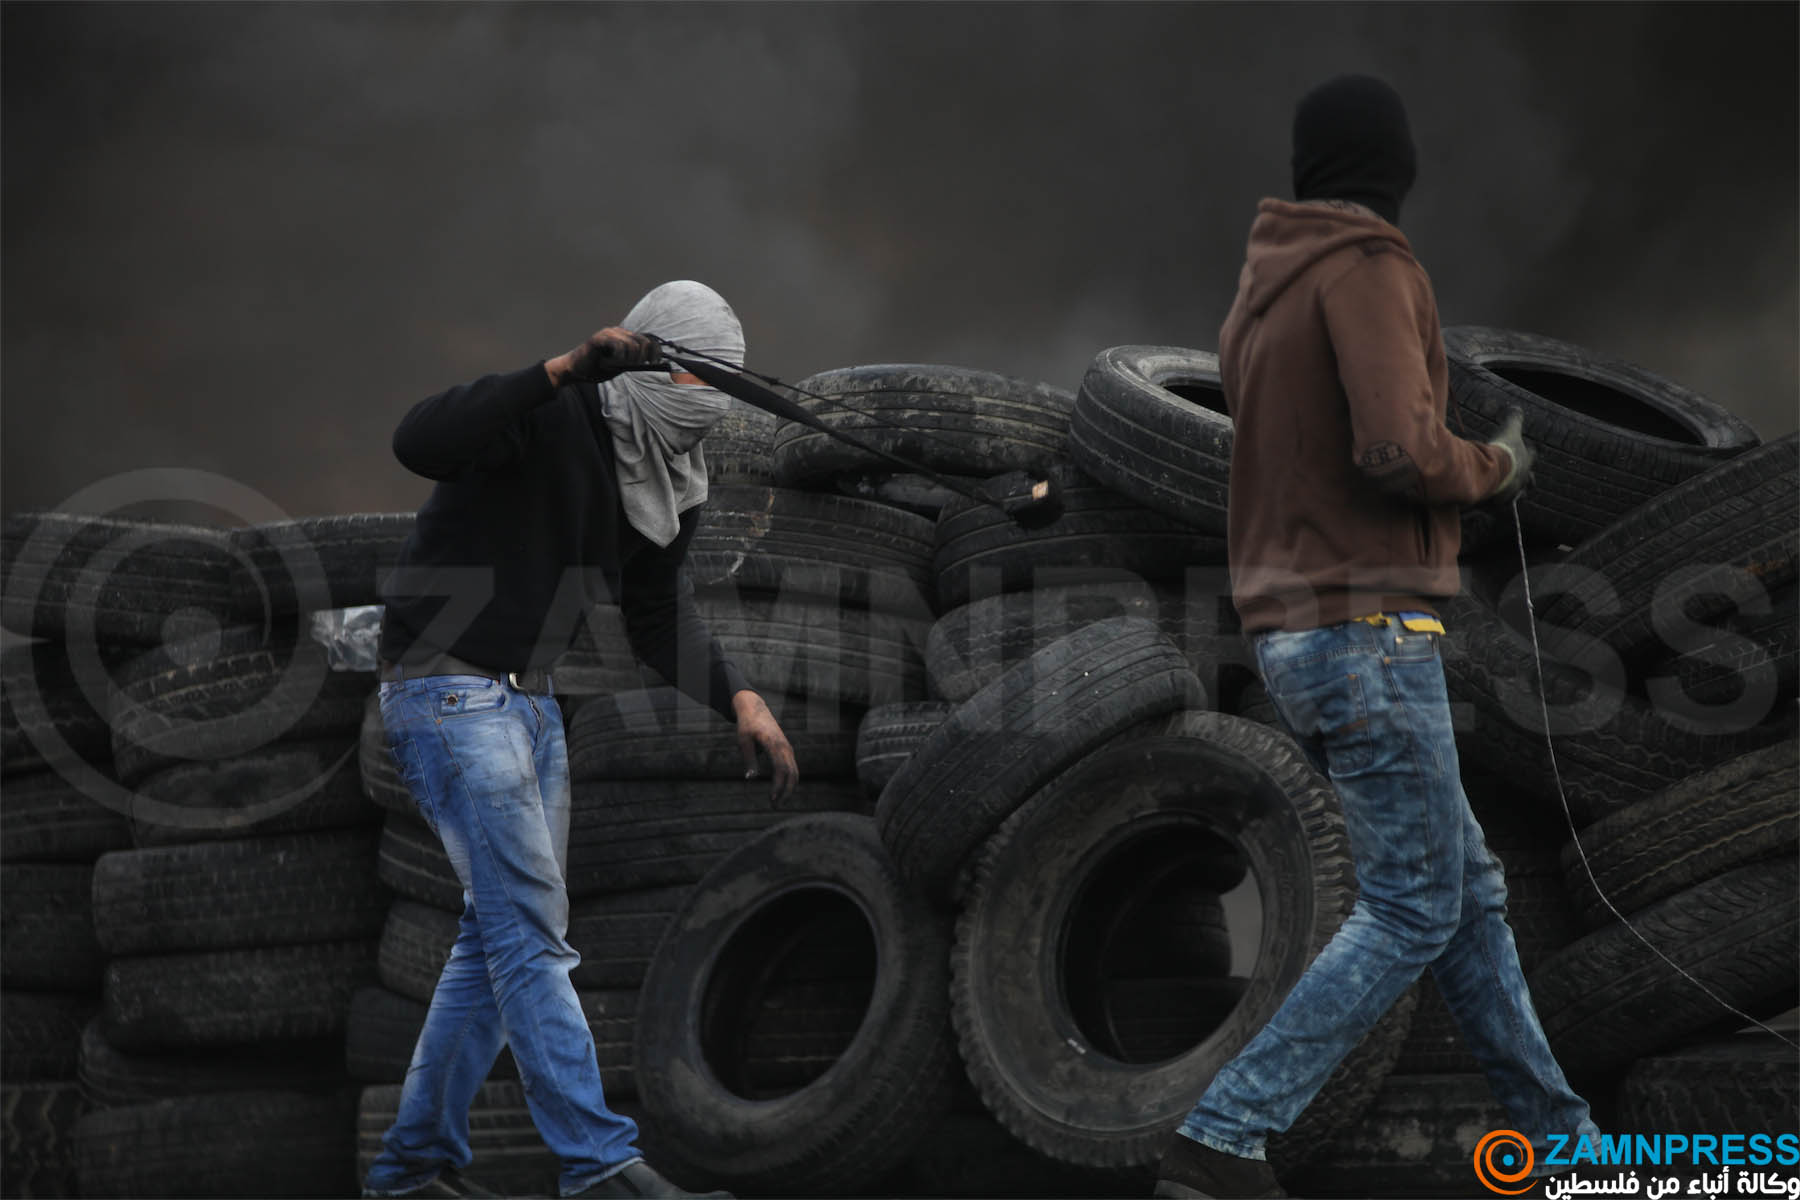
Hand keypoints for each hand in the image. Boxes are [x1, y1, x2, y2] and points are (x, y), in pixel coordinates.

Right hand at [546, 327, 660, 385]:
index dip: (655, 351)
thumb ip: (634, 362)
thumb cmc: (597, 368)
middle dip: (642, 357)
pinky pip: (619, 346)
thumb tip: (653, 363)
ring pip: (633, 345)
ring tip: (616, 366)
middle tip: (632, 366)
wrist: (575, 370)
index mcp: (625, 337)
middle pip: (643, 341)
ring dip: (628, 360)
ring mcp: (609, 333)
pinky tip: (609, 363)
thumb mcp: (621, 366)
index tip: (655, 362)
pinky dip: (618, 358)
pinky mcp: (600, 337)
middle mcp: (619, 332)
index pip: (648, 339)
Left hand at [733, 690, 797, 801]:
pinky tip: (781, 790)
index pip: (781, 769)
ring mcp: (787, 747)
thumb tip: (751, 779)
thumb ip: (749, 760)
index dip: (778, 785)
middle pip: (792, 773)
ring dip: (788, 788)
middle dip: (786, 792)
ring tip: (778, 802)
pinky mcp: (786, 749)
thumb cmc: (746, 725)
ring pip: (795, 771)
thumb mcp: (743, 741)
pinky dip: (789, 780)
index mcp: (774, 744)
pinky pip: (792, 767)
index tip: (771, 798)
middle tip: (775, 806)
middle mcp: (784, 746)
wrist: (754, 708)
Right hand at [1484, 407, 1535, 504]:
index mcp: (1526, 462)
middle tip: (1527, 480)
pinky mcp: (1498, 502)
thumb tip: (1516, 408)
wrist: (1495, 472)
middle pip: (1530, 481)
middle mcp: (1522, 479)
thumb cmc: (1505, 452)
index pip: (1532, 455)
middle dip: (1528, 480)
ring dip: (1511, 493)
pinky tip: (1487, 504)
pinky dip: (1492, 503)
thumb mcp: (1509, 431)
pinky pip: (1496, 505)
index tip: (1531, 450)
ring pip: (1515, 495)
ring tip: (1506, 495)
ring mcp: (1511, 492)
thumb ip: (1514, 419)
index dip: (1531, 452)